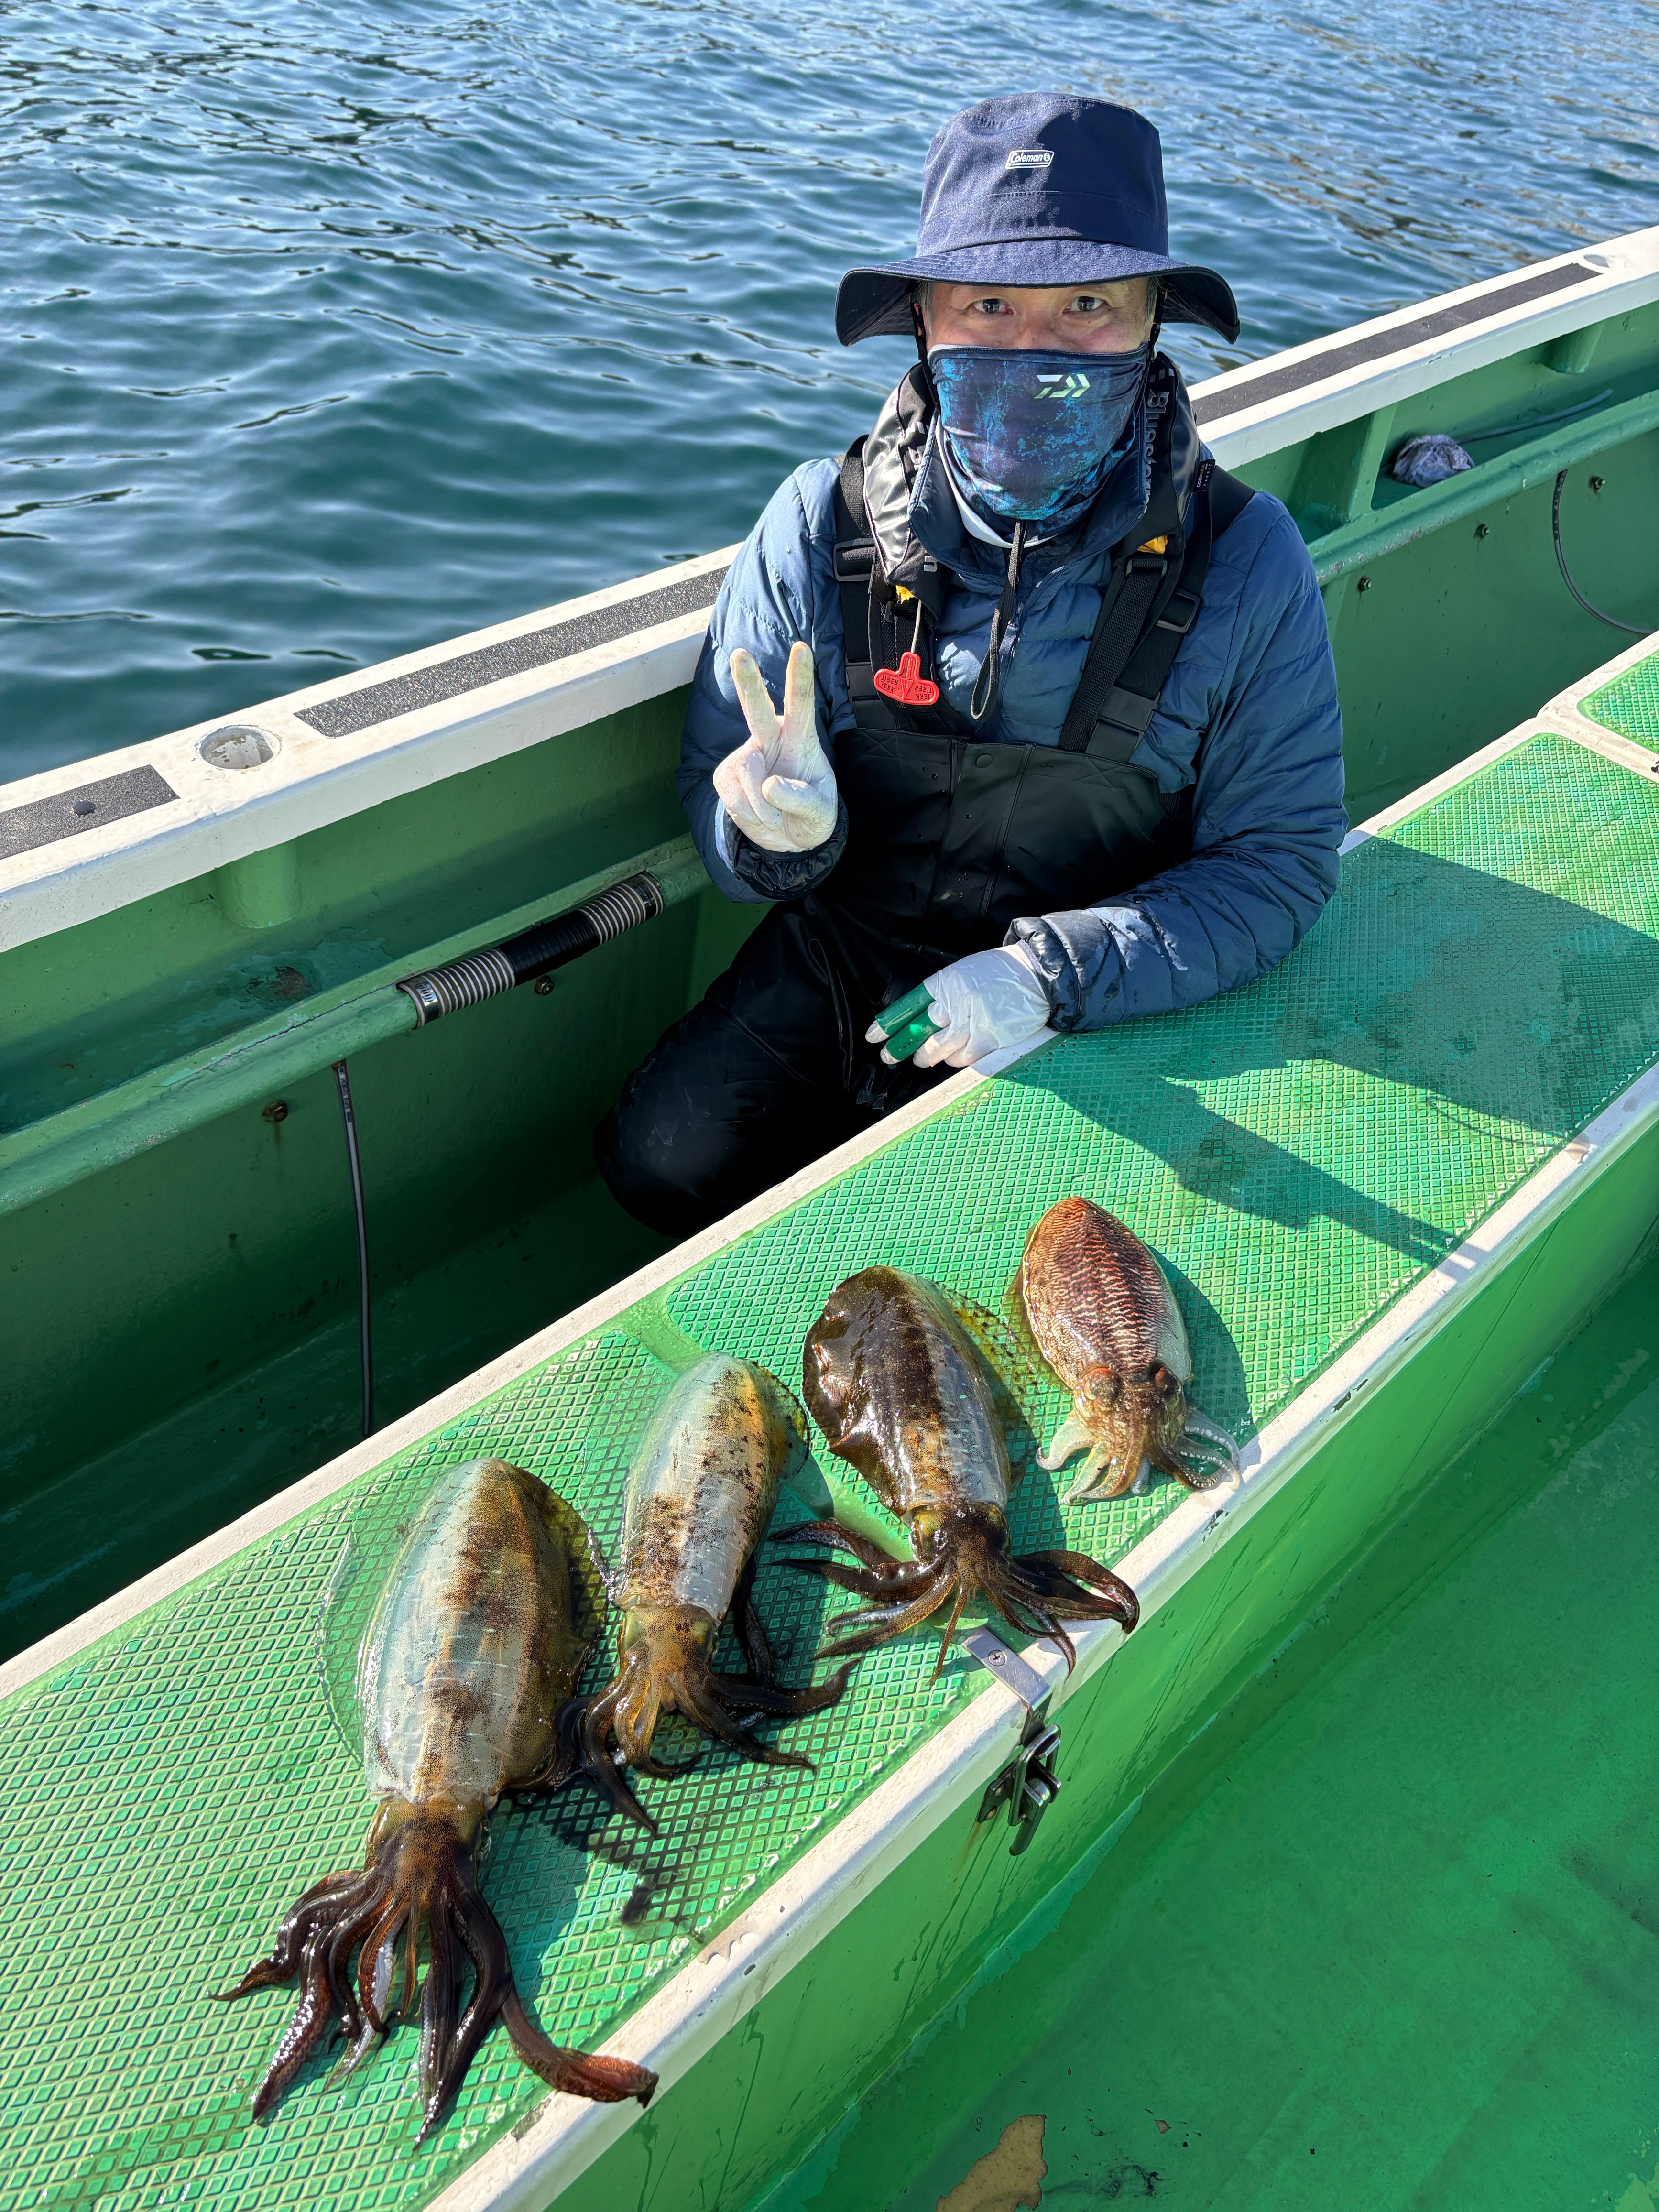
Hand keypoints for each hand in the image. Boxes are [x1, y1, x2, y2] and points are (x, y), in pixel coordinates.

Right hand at [714, 642, 838, 853]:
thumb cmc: (811, 816)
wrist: (786, 837)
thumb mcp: (820, 814)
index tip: (801, 648)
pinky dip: (748, 814)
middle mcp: (771, 738)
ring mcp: (745, 755)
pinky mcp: (725, 775)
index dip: (800, 677)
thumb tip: (769, 785)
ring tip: (777, 816)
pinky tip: (759, 815)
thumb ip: (802, 800)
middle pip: (757, 708)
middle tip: (739, 654)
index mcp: (800, 738)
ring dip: (765, 807)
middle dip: (747, 682)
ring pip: (748, 773)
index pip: (801, 705)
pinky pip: (733, 796)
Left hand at [867, 944, 1051, 1070]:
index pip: (909, 1005)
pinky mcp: (991, 1038)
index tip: (873, 1037)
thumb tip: (923, 1020)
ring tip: (922, 1059)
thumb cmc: (997, 973)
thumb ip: (942, 994)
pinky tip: (952, 1058)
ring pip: (939, 1050)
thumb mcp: (963, 973)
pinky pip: (964, 1059)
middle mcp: (957, 1002)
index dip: (889, 1023)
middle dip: (900, 1048)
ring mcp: (974, 1022)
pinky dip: (954, 1061)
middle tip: (889, 1057)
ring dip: (927, 1058)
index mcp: (946, 982)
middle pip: (920, 1031)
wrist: (1036, 974)